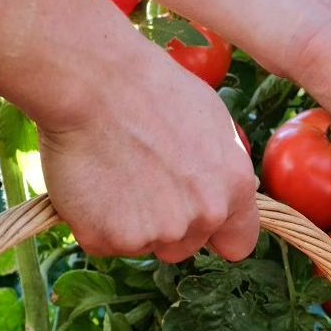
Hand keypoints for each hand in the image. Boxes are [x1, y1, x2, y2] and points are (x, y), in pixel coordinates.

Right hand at [37, 41, 258, 261]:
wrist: (96, 82)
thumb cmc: (152, 89)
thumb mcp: (213, 121)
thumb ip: (223, 169)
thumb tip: (224, 190)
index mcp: (234, 189)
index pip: (238, 244)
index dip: (215, 235)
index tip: (197, 222)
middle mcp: (202, 217)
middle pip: (184, 248)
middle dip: (165, 225)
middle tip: (140, 181)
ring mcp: (156, 233)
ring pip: (142, 244)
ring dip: (128, 223)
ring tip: (114, 174)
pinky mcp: (109, 238)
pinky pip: (102, 241)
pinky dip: (93, 221)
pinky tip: (92, 182)